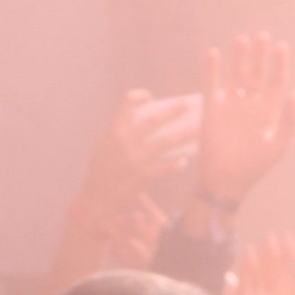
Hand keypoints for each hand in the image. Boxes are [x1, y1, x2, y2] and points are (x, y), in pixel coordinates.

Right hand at [82, 89, 199, 214]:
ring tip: (199, 129)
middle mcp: (126, 141)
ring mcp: (137, 158)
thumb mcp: (102, 145)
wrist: (96, 198)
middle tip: (187, 105)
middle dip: (174, 111)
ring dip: (186, 134)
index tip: (150, 99)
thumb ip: (119, 130)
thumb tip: (148, 121)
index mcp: (114, 130)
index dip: (140, 96)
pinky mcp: (145, 175)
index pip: (127, 101)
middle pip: (155, 120)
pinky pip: (167, 166)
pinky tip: (184, 161)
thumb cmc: (101, 169)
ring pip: (167, 141)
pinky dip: (176, 163)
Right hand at [190, 33, 294, 211]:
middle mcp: (251, 104)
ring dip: (239, 58)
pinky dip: (212, 69)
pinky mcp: (211, 109)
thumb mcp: (277, 145)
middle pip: (257, 73)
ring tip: (242, 39)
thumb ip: (288, 120)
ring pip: (236, 75)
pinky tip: (214, 53)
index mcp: (269, 111)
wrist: (225, 181)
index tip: (281, 47)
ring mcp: (231, 105)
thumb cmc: (254, 167)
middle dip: (260, 55)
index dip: (279, 64)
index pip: (276, 81)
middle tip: (262, 36)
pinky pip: (211, 84)